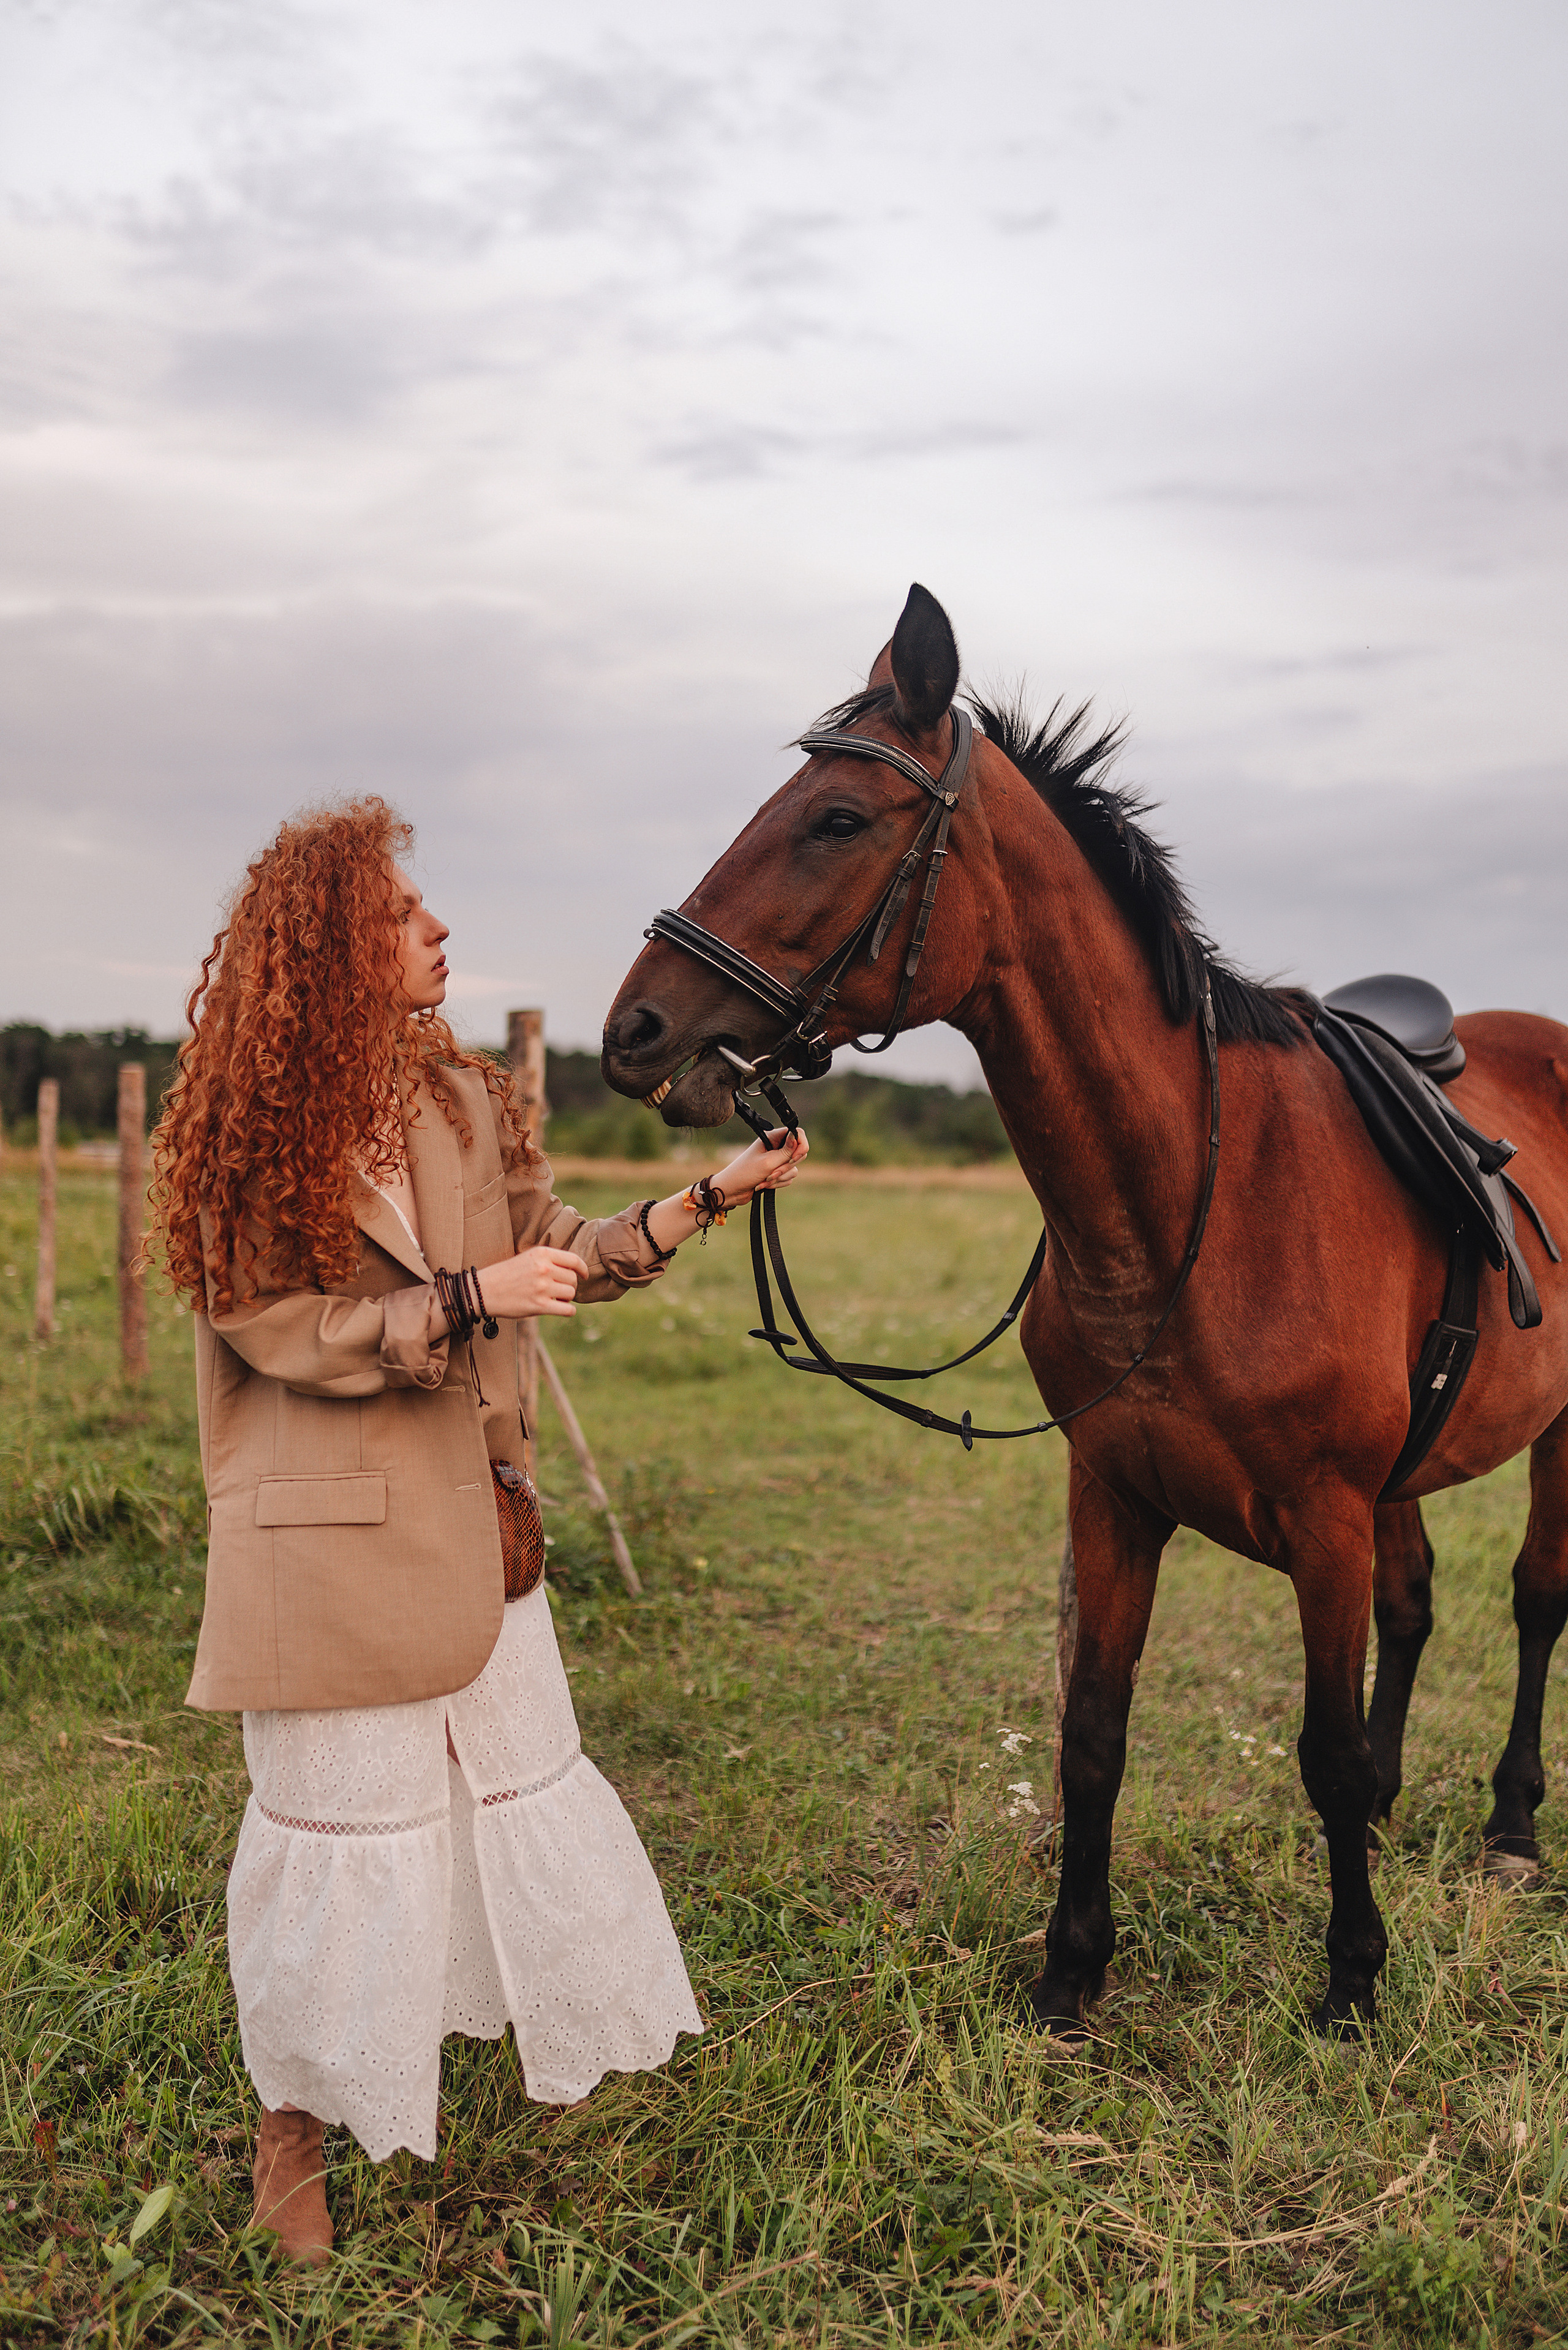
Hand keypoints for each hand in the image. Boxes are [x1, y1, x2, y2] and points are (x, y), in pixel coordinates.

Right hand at [470, 1246, 588, 1322]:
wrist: (483, 1291)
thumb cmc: (505, 1275)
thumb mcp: (527, 1258)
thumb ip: (548, 1260)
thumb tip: (572, 1270)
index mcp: (541, 1254)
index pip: (573, 1260)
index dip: (582, 1269)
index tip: (584, 1275)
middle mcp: (544, 1269)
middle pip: (573, 1279)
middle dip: (570, 1286)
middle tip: (559, 1291)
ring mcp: (542, 1288)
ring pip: (571, 1294)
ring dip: (566, 1298)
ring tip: (555, 1299)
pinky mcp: (539, 1306)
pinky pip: (568, 1310)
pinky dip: (568, 1311)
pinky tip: (561, 1309)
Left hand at [711, 1125, 809, 1206]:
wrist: (732, 1191)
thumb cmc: (744, 1173)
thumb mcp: (767, 1162)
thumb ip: (786, 1152)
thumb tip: (798, 1136)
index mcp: (772, 1138)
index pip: (797, 1133)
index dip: (800, 1145)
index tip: (795, 1157)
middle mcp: (776, 1147)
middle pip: (798, 1152)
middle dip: (786, 1166)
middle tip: (772, 1172)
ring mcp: (777, 1161)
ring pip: (793, 1168)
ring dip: (779, 1177)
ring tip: (763, 1180)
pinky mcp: (777, 1173)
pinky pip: (789, 1178)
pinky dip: (778, 1184)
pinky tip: (763, 1185)